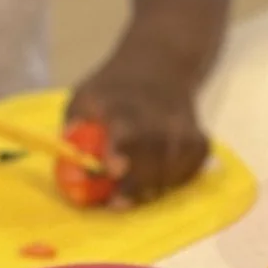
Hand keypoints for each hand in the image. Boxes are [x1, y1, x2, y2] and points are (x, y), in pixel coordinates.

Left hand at [65, 48, 209, 202]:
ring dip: (152, 187)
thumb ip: (75, 124)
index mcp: (123, 106)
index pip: (125, 129)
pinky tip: (160, 179)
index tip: (112, 169)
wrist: (160, 64)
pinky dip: (175, 180)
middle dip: (135, 184)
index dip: (120, 150)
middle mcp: (157, 118)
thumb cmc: (115, 88)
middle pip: (151, 157)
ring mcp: (181, 129)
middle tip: (118, 203)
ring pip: (171, 168)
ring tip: (135, 192)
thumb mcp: (85, 95)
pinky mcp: (199, 139)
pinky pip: (190, 169)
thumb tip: (68, 157)